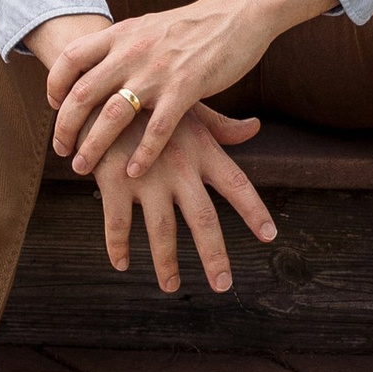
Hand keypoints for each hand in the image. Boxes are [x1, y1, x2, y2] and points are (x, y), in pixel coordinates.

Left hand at [46, 0, 284, 178]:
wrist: (238, 13)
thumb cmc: (193, 25)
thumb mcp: (149, 27)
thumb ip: (124, 46)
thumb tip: (99, 64)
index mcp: (123, 34)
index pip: (72, 57)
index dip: (56, 83)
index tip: (54, 105)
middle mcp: (133, 51)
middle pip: (83, 93)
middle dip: (65, 126)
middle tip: (62, 150)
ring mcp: (158, 71)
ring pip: (112, 115)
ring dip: (93, 145)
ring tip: (84, 167)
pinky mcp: (186, 87)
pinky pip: (157, 129)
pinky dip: (142, 154)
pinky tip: (134, 171)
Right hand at [65, 89, 276, 294]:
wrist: (102, 85)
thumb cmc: (152, 100)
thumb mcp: (189, 109)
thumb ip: (222, 127)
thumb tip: (255, 127)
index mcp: (201, 149)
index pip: (236, 183)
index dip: (254, 210)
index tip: (270, 236)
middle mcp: (179, 166)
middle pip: (203, 219)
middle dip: (214, 255)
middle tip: (223, 286)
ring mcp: (146, 175)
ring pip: (161, 231)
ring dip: (166, 263)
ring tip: (171, 287)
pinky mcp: (113, 180)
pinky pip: (118, 225)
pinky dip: (118, 247)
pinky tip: (122, 263)